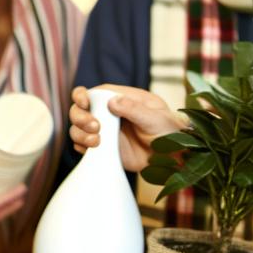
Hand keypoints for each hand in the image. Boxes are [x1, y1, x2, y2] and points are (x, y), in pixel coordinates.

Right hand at [69, 84, 186, 171]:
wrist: (173, 160)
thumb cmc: (170, 133)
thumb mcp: (156, 118)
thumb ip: (135, 109)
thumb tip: (112, 101)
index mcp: (124, 99)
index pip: (96, 92)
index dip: (83, 95)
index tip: (84, 102)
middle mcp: (111, 114)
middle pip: (81, 109)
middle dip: (80, 116)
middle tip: (95, 127)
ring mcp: (106, 131)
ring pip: (79, 128)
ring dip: (80, 133)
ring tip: (96, 141)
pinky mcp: (104, 149)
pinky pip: (84, 145)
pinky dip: (83, 147)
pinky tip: (96, 149)